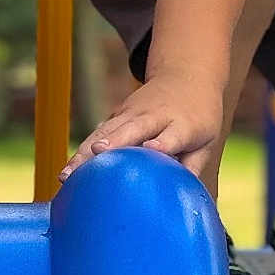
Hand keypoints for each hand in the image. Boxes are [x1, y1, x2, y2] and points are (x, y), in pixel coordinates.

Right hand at [59, 70, 225, 181]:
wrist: (186, 77)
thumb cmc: (199, 118)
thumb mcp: (206, 141)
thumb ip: (193, 166)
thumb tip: (182, 196)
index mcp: (183, 124)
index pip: (172, 135)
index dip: (162, 143)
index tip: (151, 150)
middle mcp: (155, 116)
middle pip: (133, 129)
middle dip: (115, 140)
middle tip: (97, 152)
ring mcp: (133, 113)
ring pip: (108, 132)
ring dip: (87, 152)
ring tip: (68, 175)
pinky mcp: (118, 115)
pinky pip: (98, 134)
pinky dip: (82, 152)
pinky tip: (68, 173)